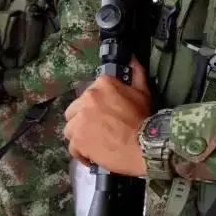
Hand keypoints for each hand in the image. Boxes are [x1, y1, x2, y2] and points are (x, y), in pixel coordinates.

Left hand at [64, 57, 149, 176]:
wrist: (144, 146)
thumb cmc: (144, 119)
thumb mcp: (143, 92)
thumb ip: (136, 74)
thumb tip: (132, 58)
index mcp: (102, 85)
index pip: (90, 93)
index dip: (96, 106)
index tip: (105, 114)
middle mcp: (87, 99)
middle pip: (75, 110)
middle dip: (83, 119)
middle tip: (97, 129)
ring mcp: (80, 120)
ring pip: (70, 128)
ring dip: (80, 135)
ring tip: (92, 143)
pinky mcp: (78, 141)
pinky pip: (73, 147)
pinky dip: (81, 153)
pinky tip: (91, 157)